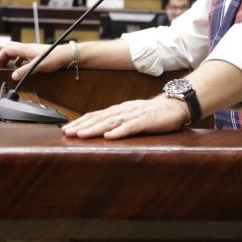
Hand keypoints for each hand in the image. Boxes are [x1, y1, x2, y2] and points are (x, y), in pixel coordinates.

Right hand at [0, 42, 68, 81]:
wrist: (67, 55)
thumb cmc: (54, 58)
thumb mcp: (38, 66)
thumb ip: (24, 71)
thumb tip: (13, 76)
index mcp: (26, 49)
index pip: (7, 49)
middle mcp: (27, 47)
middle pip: (10, 48)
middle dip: (2, 56)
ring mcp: (32, 50)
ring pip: (16, 51)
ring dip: (10, 58)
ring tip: (8, 67)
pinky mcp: (37, 53)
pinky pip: (23, 54)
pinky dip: (18, 60)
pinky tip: (21, 66)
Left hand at [62, 96, 189, 139]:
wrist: (175, 105)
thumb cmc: (153, 113)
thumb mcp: (131, 116)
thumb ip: (117, 121)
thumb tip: (100, 130)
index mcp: (118, 110)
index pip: (95, 115)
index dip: (80, 122)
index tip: (66, 130)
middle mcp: (123, 110)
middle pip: (99, 117)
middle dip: (81, 126)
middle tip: (67, 133)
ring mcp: (134, 115)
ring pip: (111, 122)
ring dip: (95, 128)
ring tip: (81, 135)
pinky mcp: (146, 121)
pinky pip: (131, 127)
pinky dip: (119, 132)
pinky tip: (109, 136)